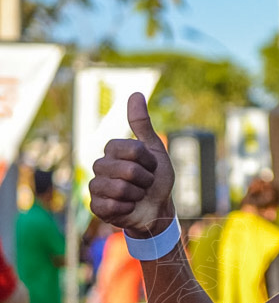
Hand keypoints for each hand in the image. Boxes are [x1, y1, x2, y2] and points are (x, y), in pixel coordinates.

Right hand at [89, 92, 174, 237]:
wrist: (157, 208)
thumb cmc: (156, 179)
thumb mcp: (155, 150)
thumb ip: (142, 124)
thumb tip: (135, 93)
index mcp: (113, 150)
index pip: (133, 150)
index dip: (149, 161)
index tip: (151, 166)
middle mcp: (100, 165)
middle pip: (128, 170)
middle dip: (145, 180)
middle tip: (145, 183)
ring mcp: (96, 186)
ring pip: (120, 188)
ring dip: (138, 194)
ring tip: (137, 195)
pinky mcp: (96, 206)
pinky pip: (112, 205)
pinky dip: (128, 208)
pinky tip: (128, 207)